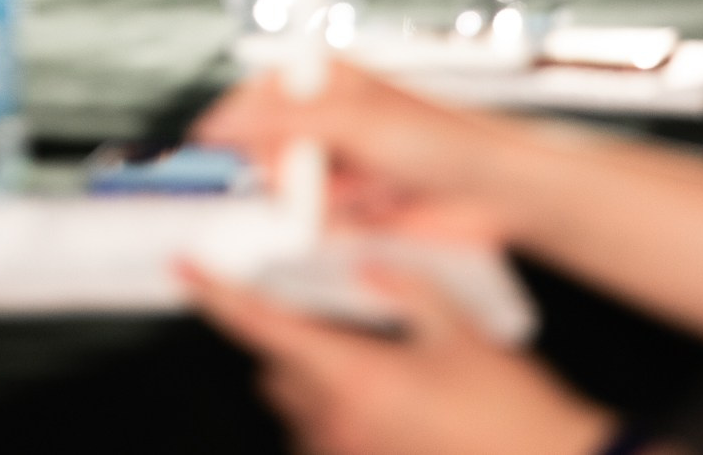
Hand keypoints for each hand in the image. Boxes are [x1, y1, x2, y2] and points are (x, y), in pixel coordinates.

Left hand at [183, 261, 614, 454]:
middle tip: (339, 322)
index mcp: (358, 378)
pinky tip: (393, 409)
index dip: (219, 298)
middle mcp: (341, 424)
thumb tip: (367, 266)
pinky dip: (341, 419)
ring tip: (381, 372)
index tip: (188, 273)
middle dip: (293, 343)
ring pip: (299, 410)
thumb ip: (406, 290)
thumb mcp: (462, 332)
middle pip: (277, 372)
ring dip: (319, 385)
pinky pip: (326, 440)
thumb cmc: (514, 414)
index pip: (265, 329)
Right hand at [193, 63, 526, 241]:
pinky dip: (337, 220)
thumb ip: (281, 122)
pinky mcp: (353, 202)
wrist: (496, 194)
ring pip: (290, 189)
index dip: (241, 128)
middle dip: (287, 172)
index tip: (234, 153)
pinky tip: (374, 208)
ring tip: (364, 191)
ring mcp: (340, 161)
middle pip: (265, 150)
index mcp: (325, 78)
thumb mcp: (355, 123)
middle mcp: (328, 117)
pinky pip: (317, 219)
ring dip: (319, 200)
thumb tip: (218, 125)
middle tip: (312, 179)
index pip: (255, 98)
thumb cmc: (443, 141)